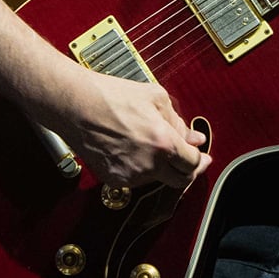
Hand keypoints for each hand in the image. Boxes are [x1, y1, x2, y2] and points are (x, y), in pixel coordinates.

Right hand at [40, 68, 209, 190]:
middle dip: (187, 170)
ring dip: (161, 167)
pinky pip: (136, 179)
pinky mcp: (114, 179)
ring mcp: (130, 175)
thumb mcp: (155, 97)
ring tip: (149, 143)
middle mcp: (149, 164)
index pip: (193, 163)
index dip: (201, 160)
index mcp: (163, 143)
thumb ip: (178, 121)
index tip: (203, 157)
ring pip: (157, 179)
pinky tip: (133, 149)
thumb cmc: (111, 96)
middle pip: (180, 180)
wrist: (75, 105)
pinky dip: (141, 168)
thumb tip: (193, 137)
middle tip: (188, 159)